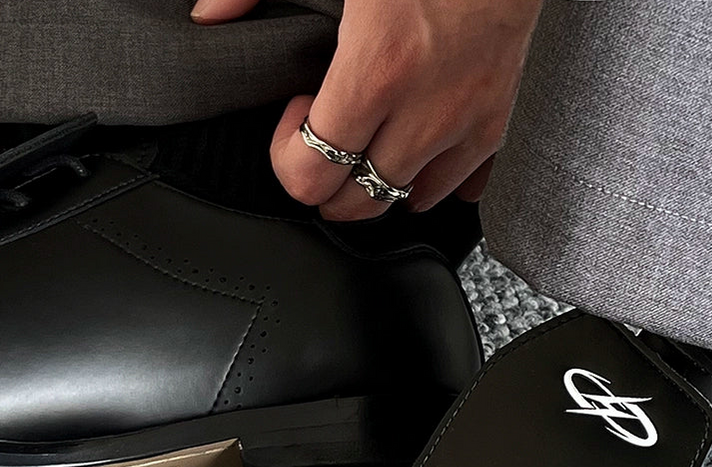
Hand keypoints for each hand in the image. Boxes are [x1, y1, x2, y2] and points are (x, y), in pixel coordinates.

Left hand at [191, 0, 543, 219]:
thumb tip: (212, 15)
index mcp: (378, 69)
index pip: (313, 174)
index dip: (289, 156)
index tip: (295, 114)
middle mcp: (427, 111)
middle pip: (359, 203)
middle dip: (328, 183)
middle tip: (323, 138)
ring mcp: (469, 122)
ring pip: (411, 201)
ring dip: (381, 183)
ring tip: (370, 140)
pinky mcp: (499, 120)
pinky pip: (465, 186)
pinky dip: (437, 179)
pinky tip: (421, 150)